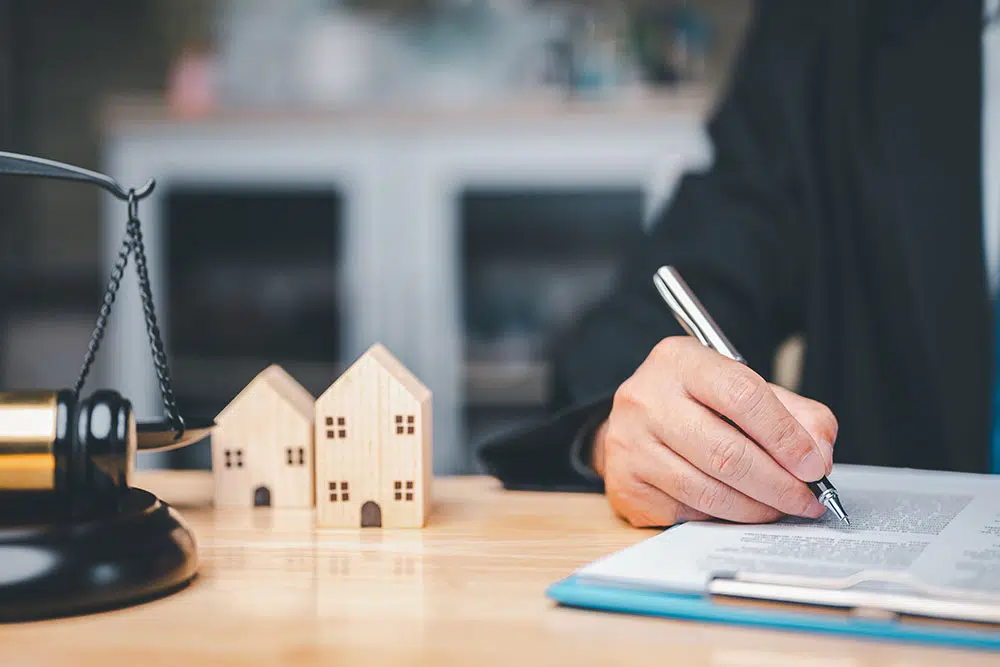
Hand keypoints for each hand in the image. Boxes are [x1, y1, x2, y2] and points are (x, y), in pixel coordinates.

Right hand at [591, 337, 836, 527]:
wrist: (633, 422)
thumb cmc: (696, 404)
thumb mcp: (743, 387)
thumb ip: (793, 413)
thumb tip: (819, 456)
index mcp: (679, 361)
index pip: (742, 395)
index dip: (786, 436)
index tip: (814, 465)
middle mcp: (646, 398)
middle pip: (727, 452)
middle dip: (778, 484)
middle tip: (807, 499)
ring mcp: (629, 443)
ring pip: (708, 491)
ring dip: (756, 507)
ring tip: (780, 507)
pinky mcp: (625, 484)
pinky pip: (688, 512)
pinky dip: (723, 517)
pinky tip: (738, 508)